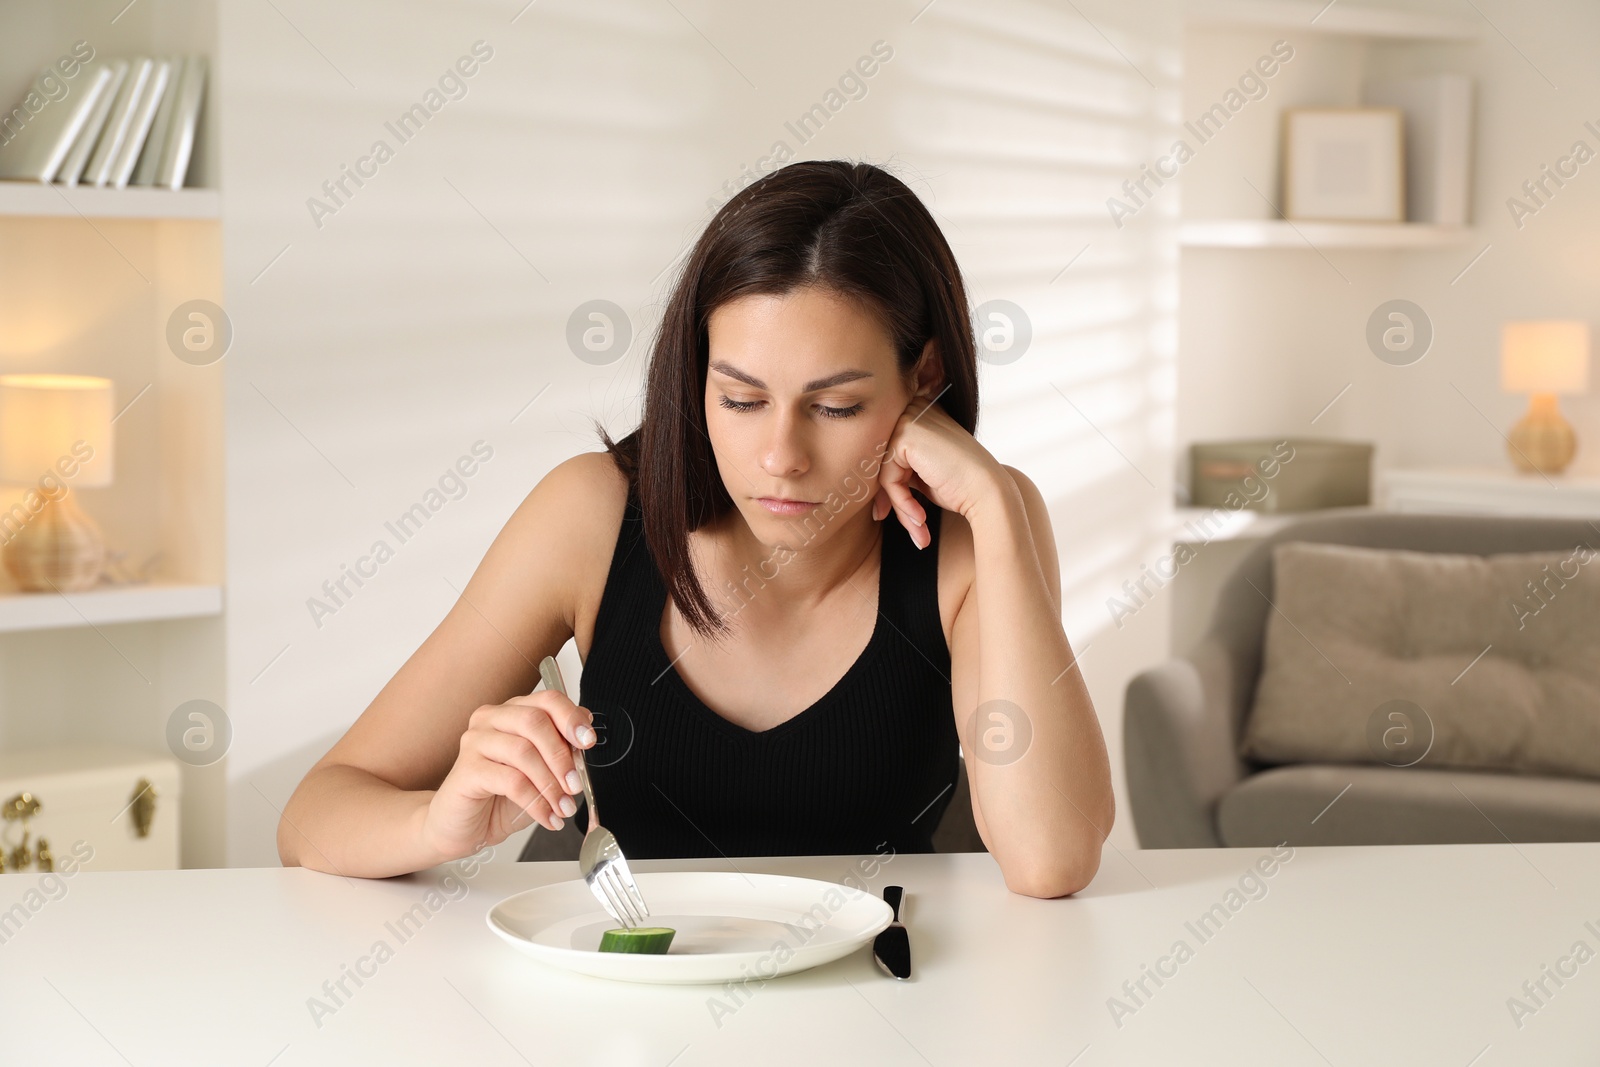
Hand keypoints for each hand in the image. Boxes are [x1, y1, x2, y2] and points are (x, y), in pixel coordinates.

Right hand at [421, 690, 596, 860]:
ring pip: (523, 751)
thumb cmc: (502, 798)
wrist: (464, 827)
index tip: (588, 742)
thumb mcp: (541, 773)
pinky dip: (536, 801)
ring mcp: (475, 742)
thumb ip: (561, 751)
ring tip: (563, 807)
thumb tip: (586, 738)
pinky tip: (547, 817)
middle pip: (534, 720)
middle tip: (575, 785)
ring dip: (551, 783)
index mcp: (513, 711)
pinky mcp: (467, 769)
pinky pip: (510, 781)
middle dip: (562, 755)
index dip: (571, 718)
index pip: (547, 699)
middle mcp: (491, 719)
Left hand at [869, 388, 1009, 547]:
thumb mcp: (923, 473)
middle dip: (889, 497)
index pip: (889, 452)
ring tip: (917, 528)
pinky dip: (902, 503)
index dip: (889, 486)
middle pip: (882, 460)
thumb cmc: (961, 486)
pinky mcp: (905, 435)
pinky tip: (920, 518)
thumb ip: (899, 469)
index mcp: (920, 413)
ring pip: (883, 471)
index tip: (887, 513)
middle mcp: (914, 409)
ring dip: (899, 505)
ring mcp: (909, 419)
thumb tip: (870, 487)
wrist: (988, 492)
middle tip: (896, 523)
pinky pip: (888, 478)